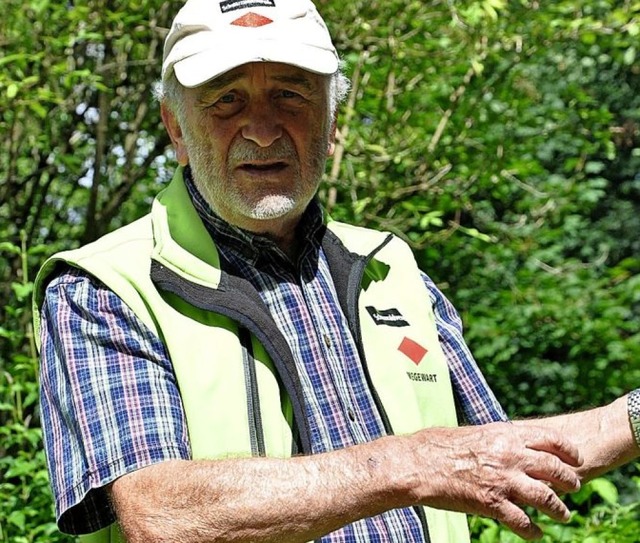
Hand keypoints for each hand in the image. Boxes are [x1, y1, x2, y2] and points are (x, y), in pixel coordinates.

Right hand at [402, 422, 582, 539]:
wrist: (418, 464)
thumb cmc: (438, 446)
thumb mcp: (474, 433)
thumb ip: (497, 438)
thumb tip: (509, 440)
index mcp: (505, 435)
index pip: (550, 439)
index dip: (568, 450)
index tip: (575, 459)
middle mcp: (510, 456)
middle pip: (554, 469)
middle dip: (569, 480)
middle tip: (575, 487)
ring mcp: (503, 480)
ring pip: (546, 498)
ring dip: (559, 509)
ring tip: (564, 515)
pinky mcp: (492, 504)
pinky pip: (523, 522)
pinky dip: (533, 531)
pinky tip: (536, 534)